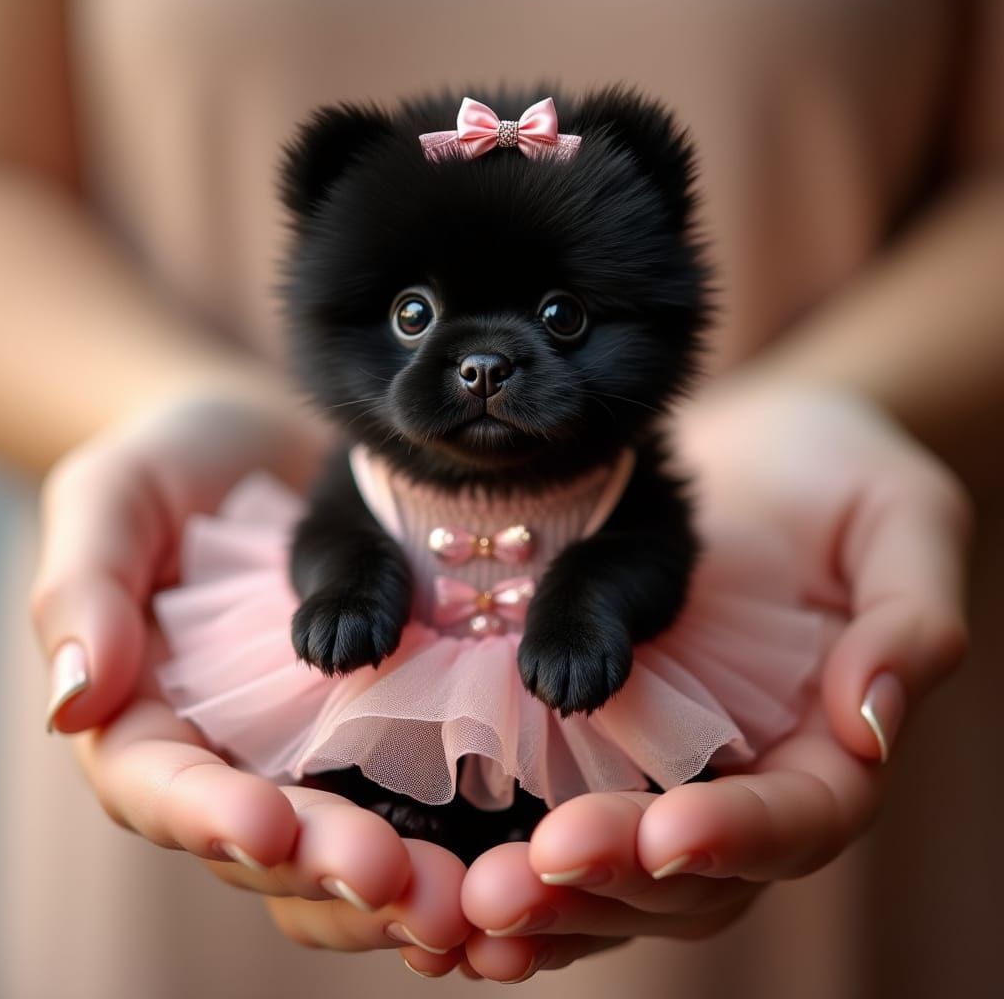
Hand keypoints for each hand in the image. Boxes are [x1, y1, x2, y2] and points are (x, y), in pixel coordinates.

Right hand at [30, 391, 469, 959]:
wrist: (273, 450)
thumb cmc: (176, 466)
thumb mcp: (114, 498)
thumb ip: (84, 588)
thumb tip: (70, 701)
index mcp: (146, 719)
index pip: (163, 789)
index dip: (211, 818)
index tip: (269, 826)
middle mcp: (225, 759)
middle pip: (264, 844)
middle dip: (327, 869)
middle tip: (402, 884)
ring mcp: (305, 757)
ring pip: (336, 851)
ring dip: (395, 888)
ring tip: (461, 902)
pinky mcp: (377, 737)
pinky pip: (405, 807)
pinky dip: (444, 846)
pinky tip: (494, 864)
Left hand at [457, 384, 970, 981]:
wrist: (750, 448)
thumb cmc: (836, 473)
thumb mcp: (898, 516)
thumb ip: (907, 618)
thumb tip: (867, 724)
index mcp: (826, 744)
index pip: (795, 820)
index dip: (734, 836)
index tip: (663, 830)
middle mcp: (743, 777)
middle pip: (688, 872)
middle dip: (607, 884)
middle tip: (512, 885)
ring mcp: (666, 769)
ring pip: (616, 874)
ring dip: (544, 902)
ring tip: (468, 906)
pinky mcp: (597, 745)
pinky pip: (557, 821)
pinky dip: (515, 867)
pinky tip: (446, 888)